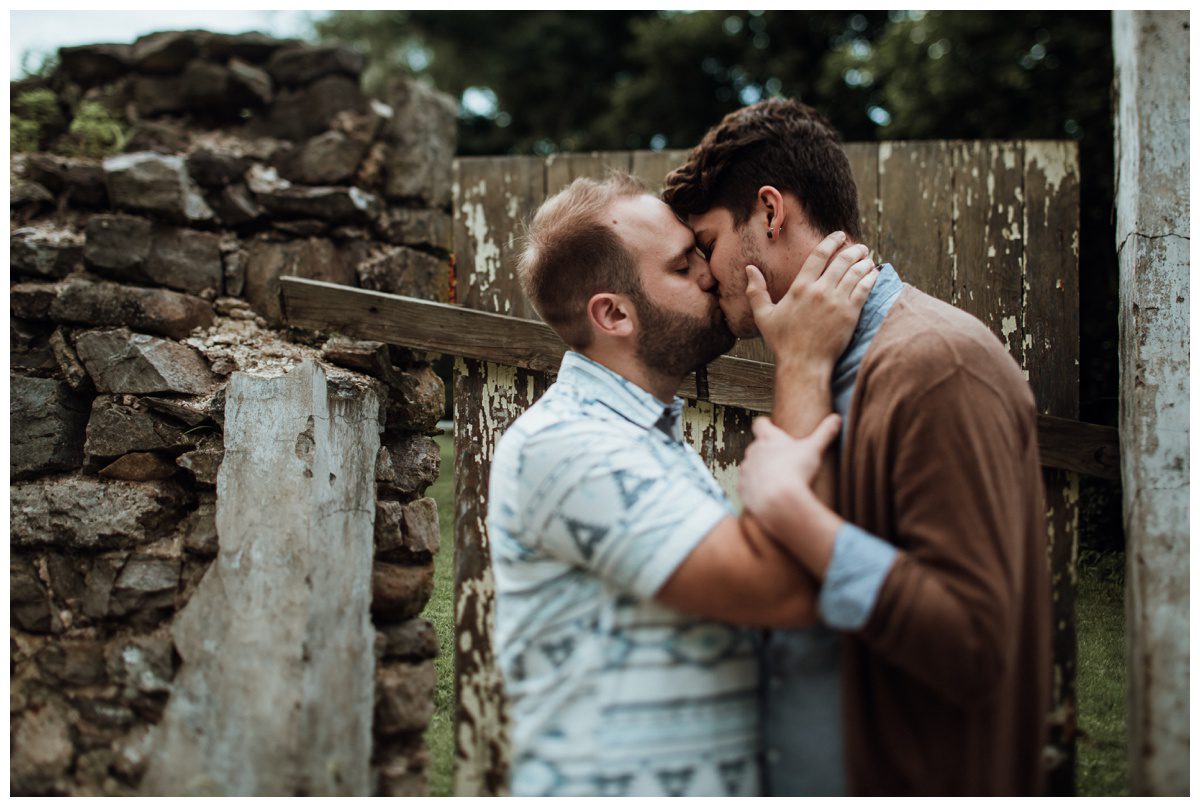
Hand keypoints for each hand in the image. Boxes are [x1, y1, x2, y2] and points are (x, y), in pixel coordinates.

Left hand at [739, 413, 839, 528]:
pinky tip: (768, 495)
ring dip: (759, 471)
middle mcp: (753, 452)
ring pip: (750, 467)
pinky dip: (755, 489)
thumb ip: (825, 432)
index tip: (770, 425)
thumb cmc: (796, 471)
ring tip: (775, 479)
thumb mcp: (814, 449)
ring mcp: (746, 471)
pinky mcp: (743, 489)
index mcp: (768, 439)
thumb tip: (837, 418)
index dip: (765, 424)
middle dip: (765, 451)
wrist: (778, 500)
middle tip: (780, 458)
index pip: (760, 424)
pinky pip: (747, 487)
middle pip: (755, 447)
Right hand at [746, 232, 878, 369]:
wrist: (803, 364)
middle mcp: (820, 290)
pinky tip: (874, 273)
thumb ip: (756, 291)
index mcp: (800, 287)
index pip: (819, 255)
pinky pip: (864, 289)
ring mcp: (837, 301)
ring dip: (864, 262)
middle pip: (841, 260)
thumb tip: (749, 269)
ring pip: (855, 272)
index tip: (840, 235)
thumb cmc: (783, 342)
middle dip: (853, 250)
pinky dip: (870, 278)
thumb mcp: (763, 315)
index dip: (831, 241)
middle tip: (860, 247)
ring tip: (868, 258)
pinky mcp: (850, 313)